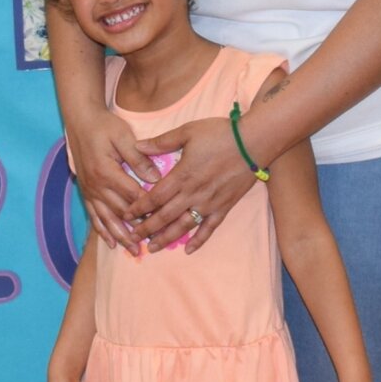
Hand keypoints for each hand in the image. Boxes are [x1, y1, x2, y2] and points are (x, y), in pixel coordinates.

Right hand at [66, 108, 151, 253]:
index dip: (148, 208)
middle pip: (120, 212)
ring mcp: (90, 190)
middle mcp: (96, 185)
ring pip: (107, 218)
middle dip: (137, 228)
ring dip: (121, 235)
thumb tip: (155, 177)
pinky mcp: (86, 192)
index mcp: (107, 171)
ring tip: (134, 250)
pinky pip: (94, 215)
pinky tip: (111, 242)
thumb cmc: (104, 126)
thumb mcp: (123, 136)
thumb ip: (139, 158)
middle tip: (153, 243)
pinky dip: (102, 230)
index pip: (132, 195)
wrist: (80, 121)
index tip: (164, 219)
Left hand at [126, 116, 256, 250]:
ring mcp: (209, 203)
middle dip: (147, 228)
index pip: (154, 197)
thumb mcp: (187, 131)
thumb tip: (138, 146)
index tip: (126, 215)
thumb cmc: (220, 134)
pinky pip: (209, 228)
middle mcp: (193, 193)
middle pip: (165, 216)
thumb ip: (162, 142)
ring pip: (183, 226)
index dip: (139, 207)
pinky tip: (189, 250)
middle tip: (132, 237)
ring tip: (152, 247)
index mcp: (182, 175)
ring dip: (166, 238)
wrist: (254, 142)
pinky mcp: (224, 207)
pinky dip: (198, 240)